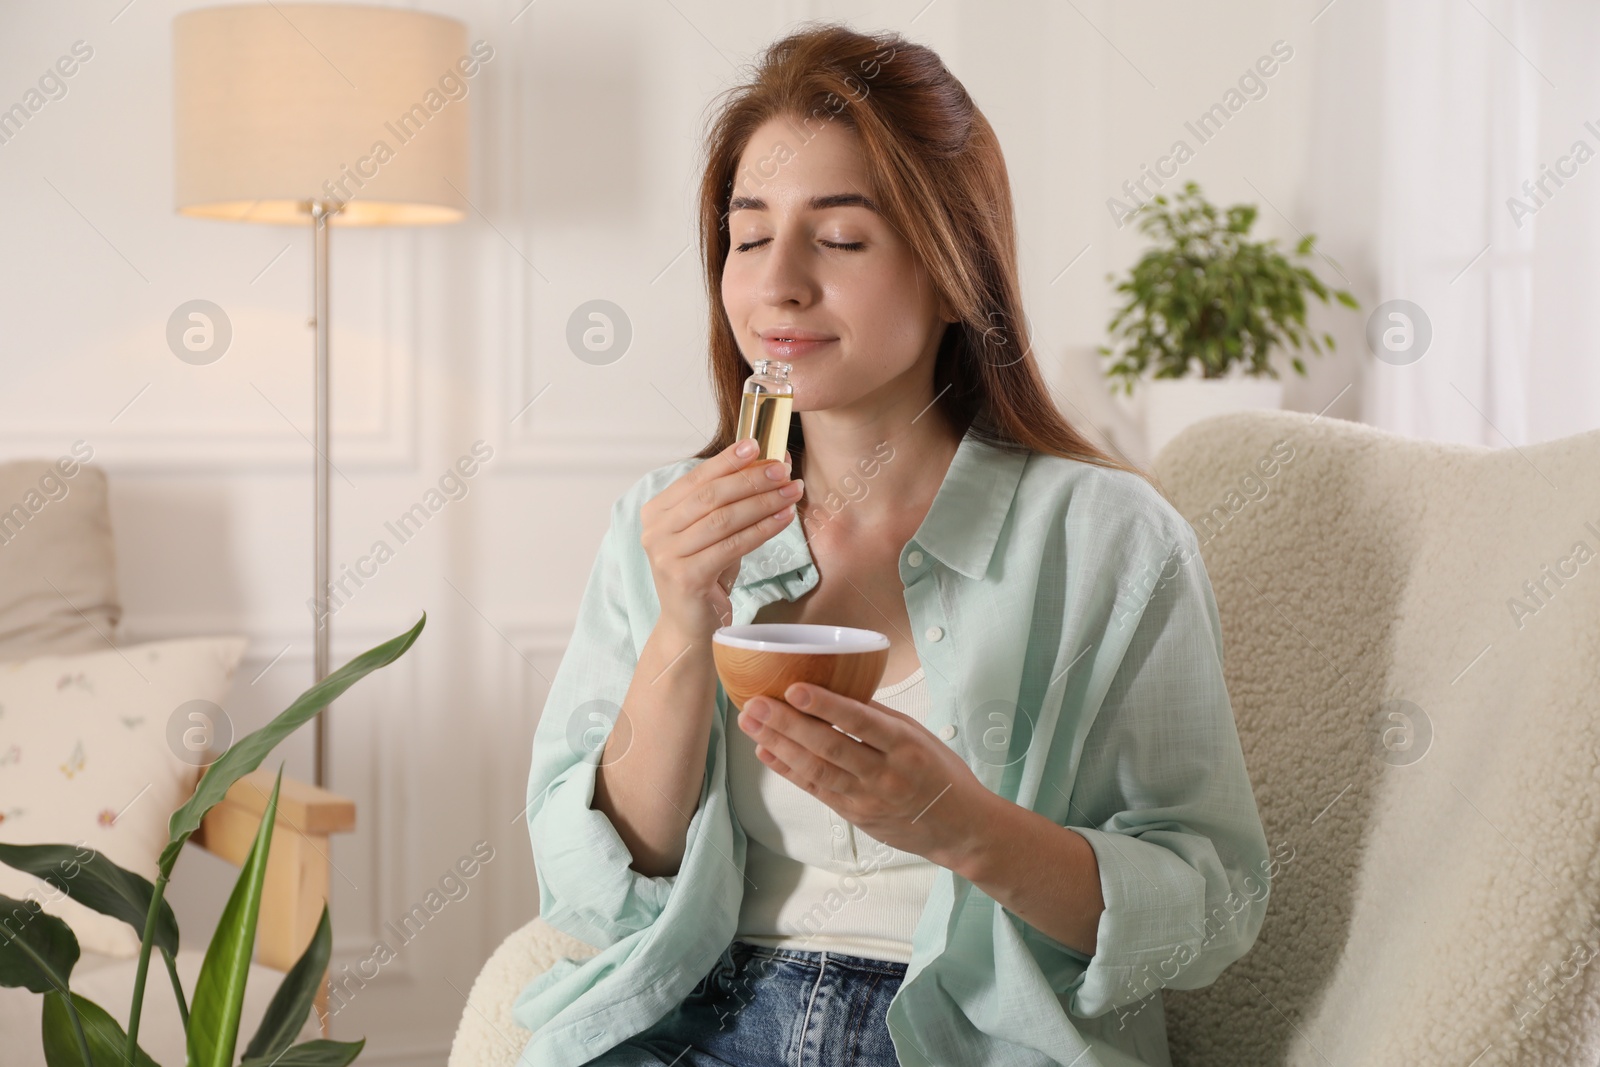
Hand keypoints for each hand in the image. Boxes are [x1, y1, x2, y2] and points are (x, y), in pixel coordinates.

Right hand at [640, 440, 800, 636]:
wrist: (690, 627)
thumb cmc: (705, 575)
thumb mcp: (713, 533)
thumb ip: (730, 503)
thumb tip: (769, 463)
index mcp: (656, 513)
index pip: (696, 478)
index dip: (728, 460)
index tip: (758, 445)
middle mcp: (655, 532)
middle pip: (711, 496)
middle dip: (751, 479)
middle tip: (783, 470)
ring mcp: (666, 556)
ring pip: (724, 519)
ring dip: (763, 502)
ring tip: (792, 492)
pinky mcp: (685, 578)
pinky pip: (732, 546)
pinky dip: (762, 529)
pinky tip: (783, 518)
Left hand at [737, 682, 993, 869]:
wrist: (960, 829)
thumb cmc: (941, 773)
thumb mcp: (919, 736)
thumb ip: (878, 718)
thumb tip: (835, 692)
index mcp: (906, 746)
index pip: (861, 722)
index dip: (826, 706)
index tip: (795, 688)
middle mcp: (885, 774)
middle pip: (829, 747)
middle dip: (787, 724)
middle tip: (755, 704)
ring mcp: (867, 799)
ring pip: (816, 770)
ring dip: (779, 746)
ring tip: (751, 724)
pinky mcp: (855, 816)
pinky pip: (816, 790)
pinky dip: (788, 771)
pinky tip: (766, 753)